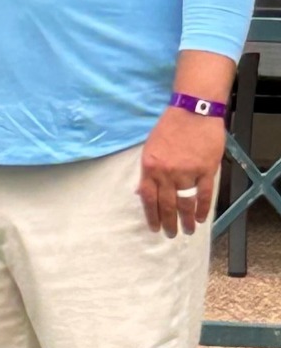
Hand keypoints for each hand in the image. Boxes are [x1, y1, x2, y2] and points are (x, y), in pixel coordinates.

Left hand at [138, 105, 224, 236]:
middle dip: (168, 222)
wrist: (193, 112)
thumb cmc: (169, 127)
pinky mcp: (206, 170)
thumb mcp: (150, 147)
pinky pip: (204, 194)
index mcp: (150, 167)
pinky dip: (203, 208)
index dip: (151, 215)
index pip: (148, 198)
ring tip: (187, 231)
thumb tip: (141, 192)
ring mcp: (188, 172)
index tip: (154, 227)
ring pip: (185, 202)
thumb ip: (147, 171)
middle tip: (170, 234)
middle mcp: (167, 172)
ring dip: (186, 219)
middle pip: (166, 204)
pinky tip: (201, 218)